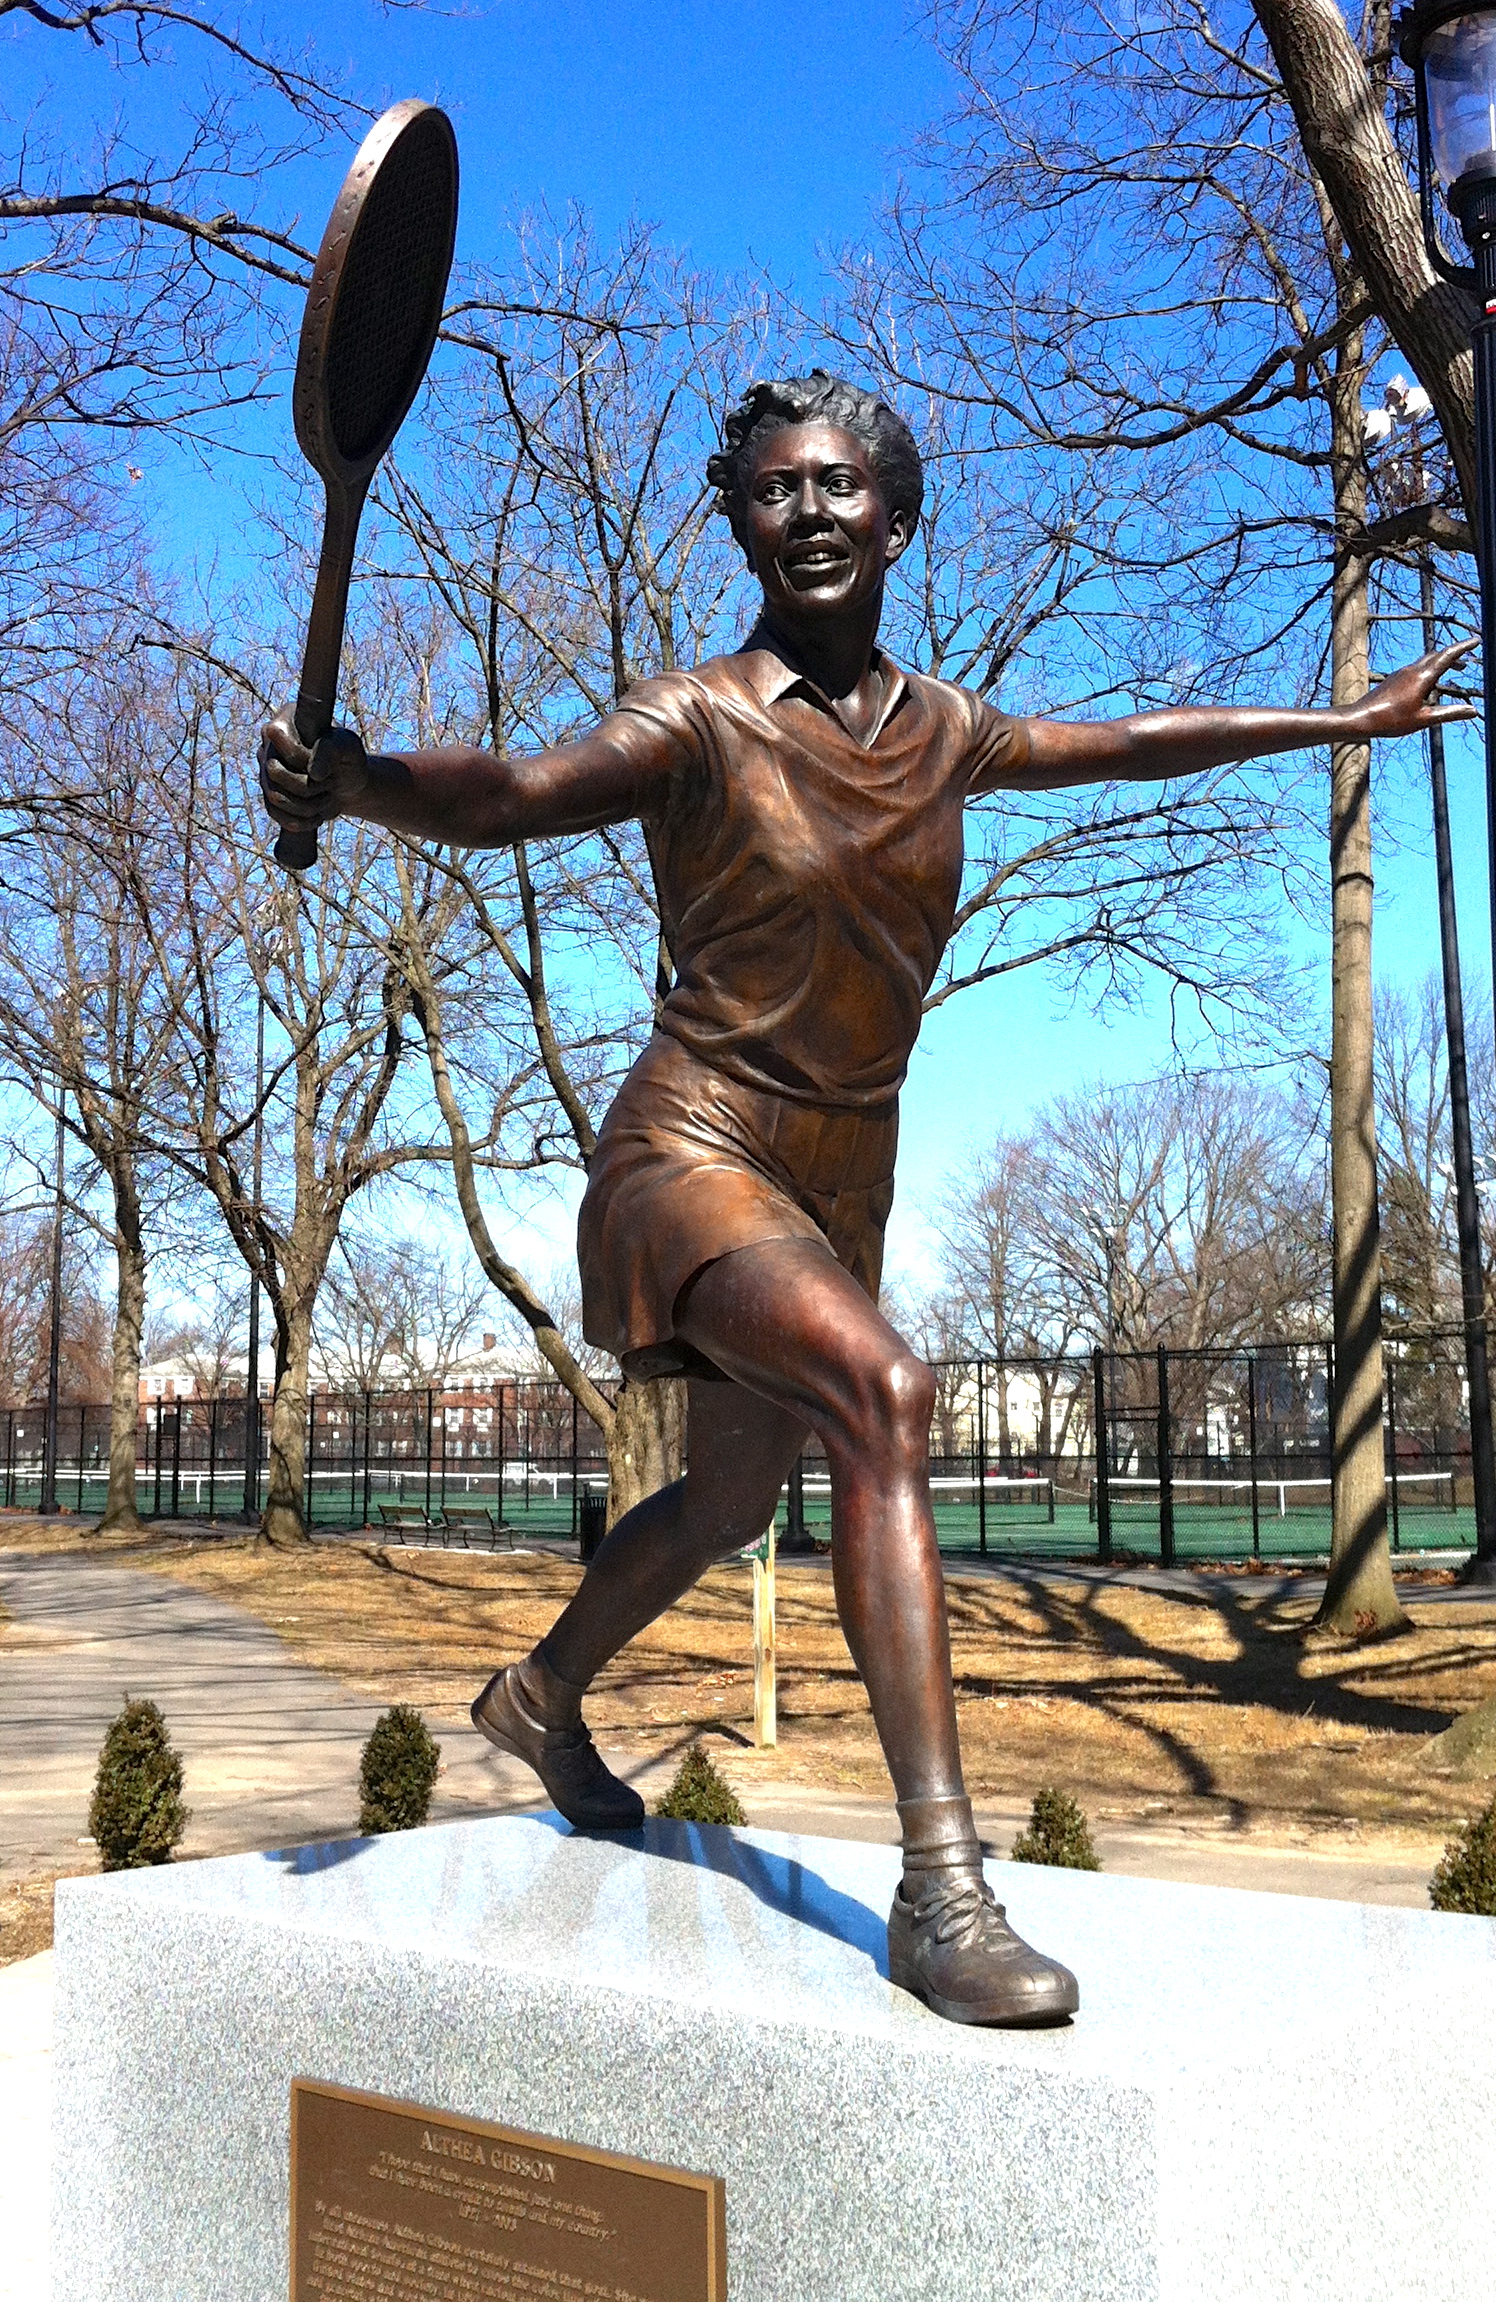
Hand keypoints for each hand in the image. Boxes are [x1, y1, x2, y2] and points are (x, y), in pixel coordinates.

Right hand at [257, 712, 371, 831]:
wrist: (348, 781)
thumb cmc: (347, 757)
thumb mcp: (347, 748)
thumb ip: (331, 751)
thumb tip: (313, 773)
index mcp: (285, 718)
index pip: (277, 736)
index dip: (302, 756)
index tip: (327, 763)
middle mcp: (267, 743)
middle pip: (274, 771)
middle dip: (310, 785)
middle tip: (331, 782)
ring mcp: (264, 770)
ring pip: (276, 797)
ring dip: (309, 805)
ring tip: (328, 798)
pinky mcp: (268, 795)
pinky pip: (277, 815)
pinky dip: (302, 820)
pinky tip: (319, 816)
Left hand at [1342, 641, 1477, 741]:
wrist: (1360, 718)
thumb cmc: (1391, 720)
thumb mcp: (1424, 719)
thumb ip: (1450, 713)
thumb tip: (1473, 711)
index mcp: (1422, 677)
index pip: (1448, 656)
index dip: (1464, 647)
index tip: (1476, 641)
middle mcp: (1412, 670)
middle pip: (1437, 655)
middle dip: (1454, 655)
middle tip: (1467, 660)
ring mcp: (1401, 673)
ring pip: (1426, 661)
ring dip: (1441, 663)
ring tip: (1454, 670)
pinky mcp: (1394, 679)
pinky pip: (1416, 669)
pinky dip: (1429, 670)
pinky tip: (1430, 684)